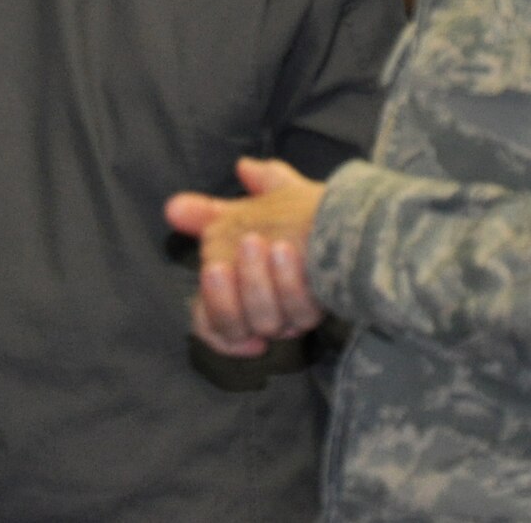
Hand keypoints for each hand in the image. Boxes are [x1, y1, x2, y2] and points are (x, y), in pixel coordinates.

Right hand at [164, 158, 327, 355]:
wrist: (357, 215)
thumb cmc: (304, 211)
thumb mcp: (253, 204)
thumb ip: (212, 210)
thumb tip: (173, 207)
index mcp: (243, 292)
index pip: (212, 326)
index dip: (207, 320)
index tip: (211, 287)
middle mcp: (267, 311)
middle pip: (233, 326)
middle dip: (224, 297)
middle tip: (221, 264)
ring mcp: (294, 314)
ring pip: (265, 321)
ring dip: (259, 283)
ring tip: (266, 245)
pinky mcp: (320, 309)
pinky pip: (300, 311)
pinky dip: (291, 282)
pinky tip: (291, 253)